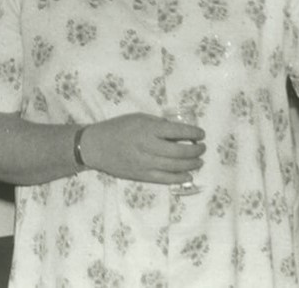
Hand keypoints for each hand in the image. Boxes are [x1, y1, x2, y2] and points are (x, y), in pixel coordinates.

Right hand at [80, 112, 204, 183]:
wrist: (96, 146)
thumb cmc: (117, 128)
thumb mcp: (137, 118)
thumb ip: (157, 124)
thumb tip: (177, 130)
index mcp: (147, 128)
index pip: (177, 131)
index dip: (192, 132)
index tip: (201, 133)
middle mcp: (148, 146)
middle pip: (179, 151)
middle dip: (195, 150)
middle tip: (202, 148)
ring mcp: (145, 163)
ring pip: (175, 166)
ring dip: (191, 164)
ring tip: (199, 161)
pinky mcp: (142, 176)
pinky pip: (165, 179)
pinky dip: (179, 178)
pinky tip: (188, 175)